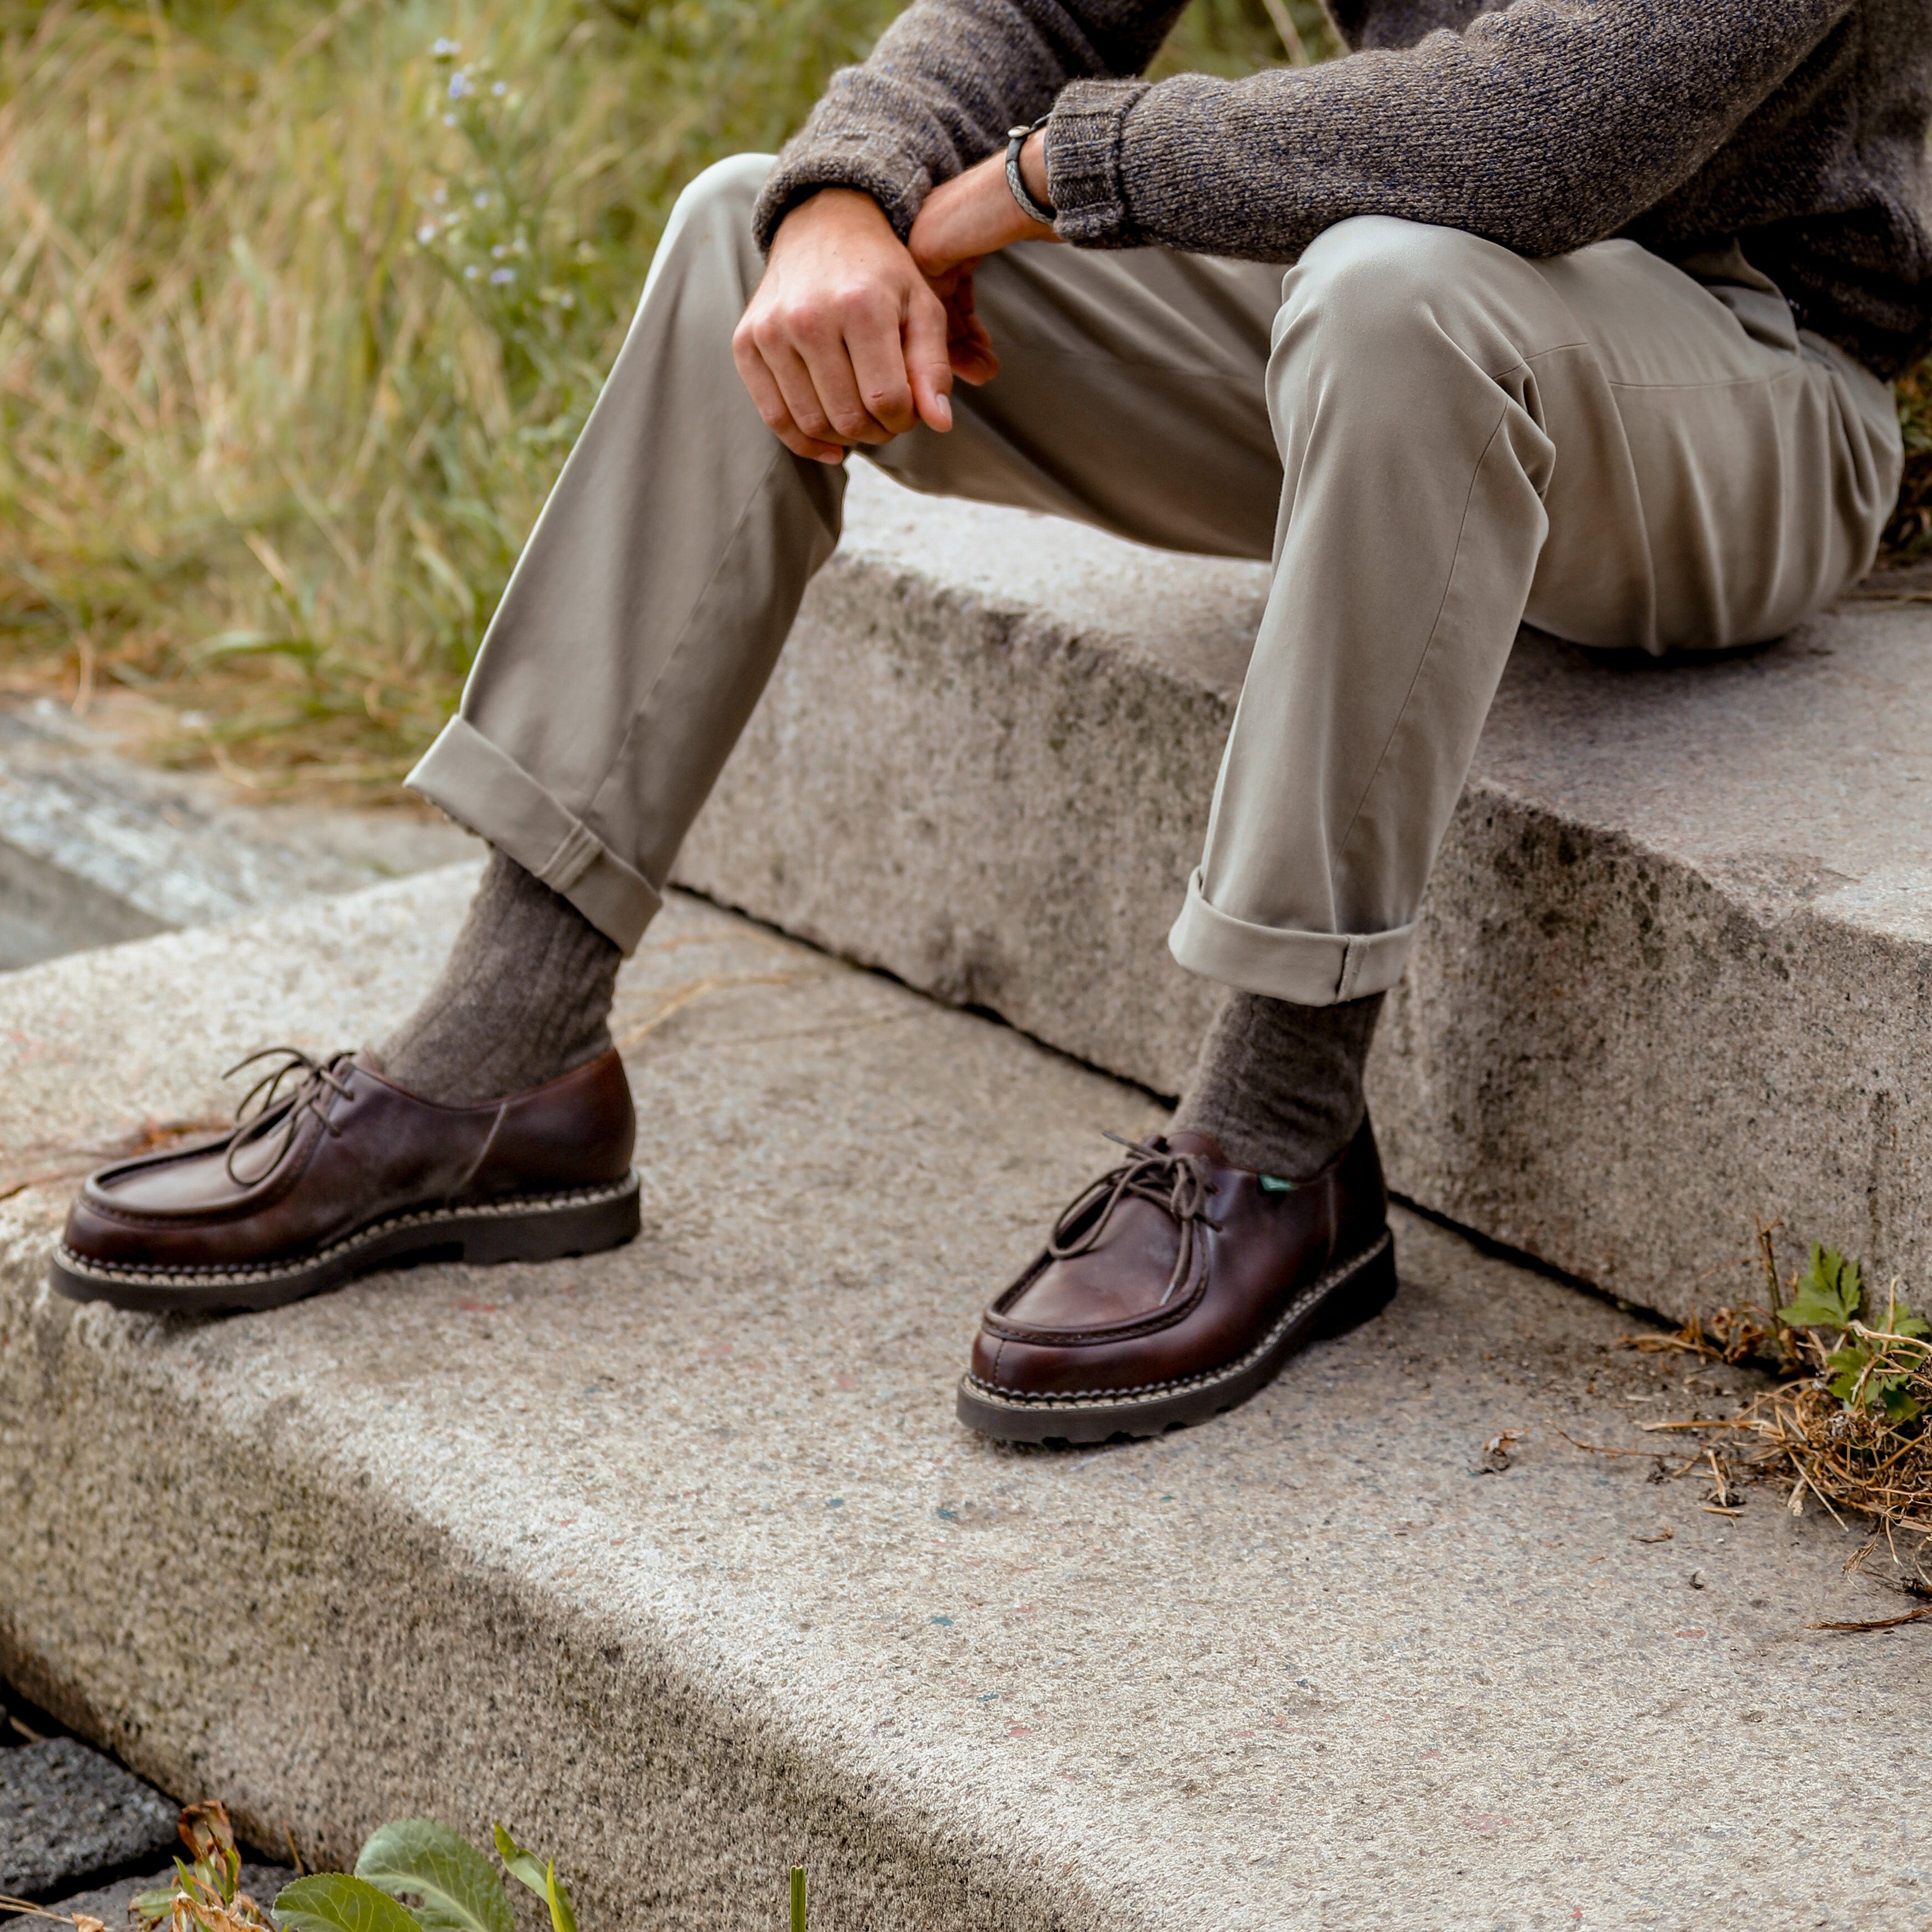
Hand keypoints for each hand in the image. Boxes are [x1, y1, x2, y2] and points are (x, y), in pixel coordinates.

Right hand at [733, 188, 954, 463]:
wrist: (822, 228)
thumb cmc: (882, 275)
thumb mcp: (922, 307)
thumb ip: (933, 366)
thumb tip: (940, 425)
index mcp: (860, 306)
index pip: (887, 400)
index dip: (906, 420)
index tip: (910, 410)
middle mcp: (809, 317)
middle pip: (849, 418)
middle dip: (877, 431)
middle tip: (887, 417)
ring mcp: (771, 331)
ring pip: (812, 423)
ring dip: (845, 437)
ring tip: (862, 419)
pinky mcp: (746, 343)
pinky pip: (773, 417)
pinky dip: (804, 442)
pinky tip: (830, 445)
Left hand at [907, 133, 1057, 386]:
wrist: (1031, 182)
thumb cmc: (1030, 207)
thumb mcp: (995, 245)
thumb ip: (976, 274)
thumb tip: (979, 315)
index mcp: (938, 229)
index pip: (941, 291)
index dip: (960, 328)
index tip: (981, 352)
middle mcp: (923, 234)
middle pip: (935, 305)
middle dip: (959, 346)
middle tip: (982, 373)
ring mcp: (918, 241)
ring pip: (932, 310)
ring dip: (960, 348)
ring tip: (985, 373)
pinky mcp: (923, 250)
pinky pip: (931, 307)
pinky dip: (955, 336)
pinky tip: (979, 352)